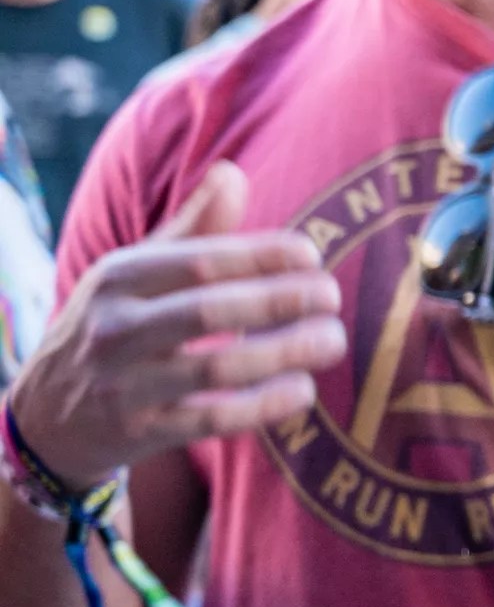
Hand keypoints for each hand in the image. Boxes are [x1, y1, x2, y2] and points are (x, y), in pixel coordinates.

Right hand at [7, 163, 343, 488]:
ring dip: (284, 352)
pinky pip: (211, 419)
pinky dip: (263, 405)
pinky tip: (303, 389)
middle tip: (332, 295)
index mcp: (119, 278)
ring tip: (333, 340)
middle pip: (208, 310)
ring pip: (215, 367)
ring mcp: (125, 384)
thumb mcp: (135, 272)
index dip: (262, 255)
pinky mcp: (140, 433)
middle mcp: (116, 328)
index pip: (198, 260)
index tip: (312, 255)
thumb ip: (191, 229)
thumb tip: (233, 173)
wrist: (48, 414)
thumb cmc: (116, 326)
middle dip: (280, 301)